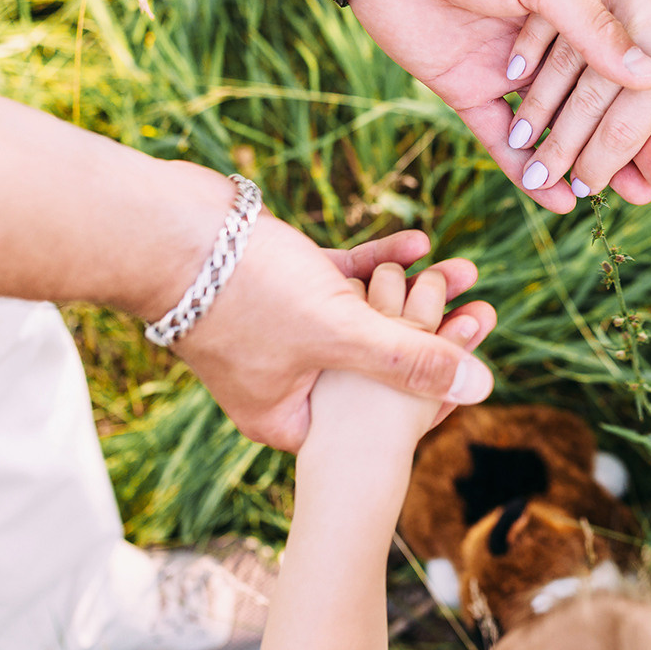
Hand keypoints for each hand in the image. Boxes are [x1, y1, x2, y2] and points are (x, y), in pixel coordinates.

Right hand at [171, 217, 496, 451]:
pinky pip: (340, 280)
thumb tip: (485, 385)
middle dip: (433, 332)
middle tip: (485, 310)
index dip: (433, 392)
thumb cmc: (244, 294)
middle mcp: (287, 381)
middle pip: (378, 363)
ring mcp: (282, 333)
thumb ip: (410, 360)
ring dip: (415, 291)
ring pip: (364, 316)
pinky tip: (420, 243)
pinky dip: (378, 263)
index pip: (380, 418)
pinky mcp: (277, 286)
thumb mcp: (340, 333)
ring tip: (467, 270)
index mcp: (291, 416)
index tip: (478, 361)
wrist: (165, 231)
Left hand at [348, 0, 650, 210]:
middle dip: (639, 142)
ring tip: (632, 199)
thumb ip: (591, 23)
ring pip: (559, 129)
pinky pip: (503, 141)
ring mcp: (509, 70)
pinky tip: (559, 202)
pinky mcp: (467, 90)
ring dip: (592, 164)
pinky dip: (528, 173)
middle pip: (602, 102)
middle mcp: (549, 40)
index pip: (634, 55)